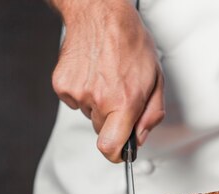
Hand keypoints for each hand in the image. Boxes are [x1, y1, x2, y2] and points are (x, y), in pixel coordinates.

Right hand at [51, 0, 164, 161]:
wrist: (100, 14)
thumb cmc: (129, 41)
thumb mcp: (155, 78)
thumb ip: (151, 115)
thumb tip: (140, 137)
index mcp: (124, 102)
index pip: (110, 147)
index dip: (115, 155)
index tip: (119, 152)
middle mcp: (99, 99)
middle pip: (102, 130)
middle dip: (112, 119)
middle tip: (119, 95)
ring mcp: (78, 92)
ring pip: (89, 113)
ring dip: (98, 102)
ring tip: (106, 77)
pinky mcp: (62, 85)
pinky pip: (75, 100)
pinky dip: (83, 91)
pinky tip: (91, 72)